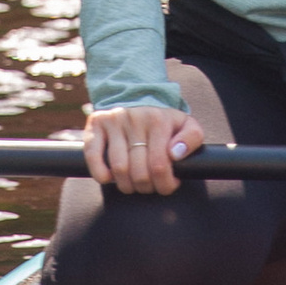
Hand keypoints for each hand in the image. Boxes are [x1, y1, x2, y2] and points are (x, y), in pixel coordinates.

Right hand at [83, 102, 201, 195]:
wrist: (137, 97)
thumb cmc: (163, 121)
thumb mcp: (186, 125)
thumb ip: (192, 139)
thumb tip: (176, 153)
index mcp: (158, 120)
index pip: (160, 166)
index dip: (164, 184)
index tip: (167, 185)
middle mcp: (134, 118)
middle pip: (139, 172)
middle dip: (146, 187)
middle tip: (150, 186)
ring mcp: (114, 120)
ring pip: (119, 169)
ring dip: (127, 185)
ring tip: (133, 183)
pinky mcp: (96, 124)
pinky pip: (93, 156)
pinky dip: (101, 174)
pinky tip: (110, 178)